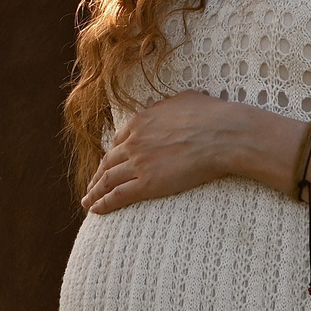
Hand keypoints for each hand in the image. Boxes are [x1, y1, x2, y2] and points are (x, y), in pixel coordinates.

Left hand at [82, 91, 305, 214]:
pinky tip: (96, 211)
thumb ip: (168, 105)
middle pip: (108, 161)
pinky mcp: (147, 183)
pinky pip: (118, 195)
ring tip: (88, 202)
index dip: (111, 155)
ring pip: (108, 180)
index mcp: (141, 121)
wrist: (223, 135)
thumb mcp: (185, 99)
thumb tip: (166, 105)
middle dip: (98, 176)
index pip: (118, 141)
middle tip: (92, 187)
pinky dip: (104, 203)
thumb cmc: (212, 116)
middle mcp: (134, 142)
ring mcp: (139, 163)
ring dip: (95, 192)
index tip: (109, 164)